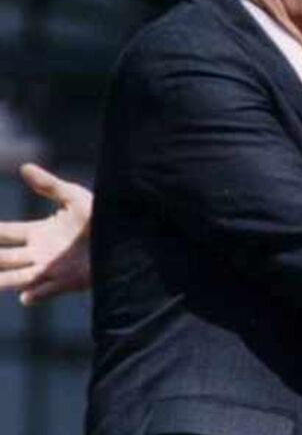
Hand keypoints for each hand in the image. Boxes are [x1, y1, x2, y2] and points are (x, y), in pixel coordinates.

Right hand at [0, 163, 93, 303]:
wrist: (128, 233)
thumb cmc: (102, 213)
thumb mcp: (74, 197)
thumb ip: (50, 185)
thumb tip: (24, 167)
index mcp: (40, 232)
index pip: (6, 233)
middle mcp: (40, 253)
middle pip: (5, 258)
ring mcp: (52, 269)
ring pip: (18, 278)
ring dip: (3, 280)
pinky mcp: (68, 281)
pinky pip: (47, 292)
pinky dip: (36, 295)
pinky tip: (26, 296)